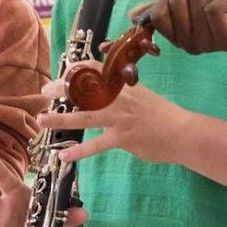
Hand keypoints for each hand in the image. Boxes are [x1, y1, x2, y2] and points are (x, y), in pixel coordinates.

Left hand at [37, 66, 188, 165]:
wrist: (184, 132)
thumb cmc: (163, 116)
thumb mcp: (142, 96)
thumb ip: (122, 95)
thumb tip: (105, 96)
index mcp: (124, 86)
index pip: (96, 70)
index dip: (76, 69)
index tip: (62, 72)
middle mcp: (119, 98)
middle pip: (85, 90)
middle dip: (61, 89)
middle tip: (44, 92)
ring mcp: (120, 118)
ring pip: (85, 116)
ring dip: (61, 118)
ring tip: (42, 120)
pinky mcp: (122, 138)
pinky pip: (96, 145)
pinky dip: (79, 151)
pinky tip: (64, 156)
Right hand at [136, 0, 226, 55]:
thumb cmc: (224, 5)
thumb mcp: (190, 2)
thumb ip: (164, 6)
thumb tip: (133, 14)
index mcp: (178, 38)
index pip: (157, 15)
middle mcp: (190, 46)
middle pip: (175, 3)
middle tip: (211, 1)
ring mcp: (208, 45)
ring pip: (195, 2)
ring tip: (224, 5)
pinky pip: (212, 8)